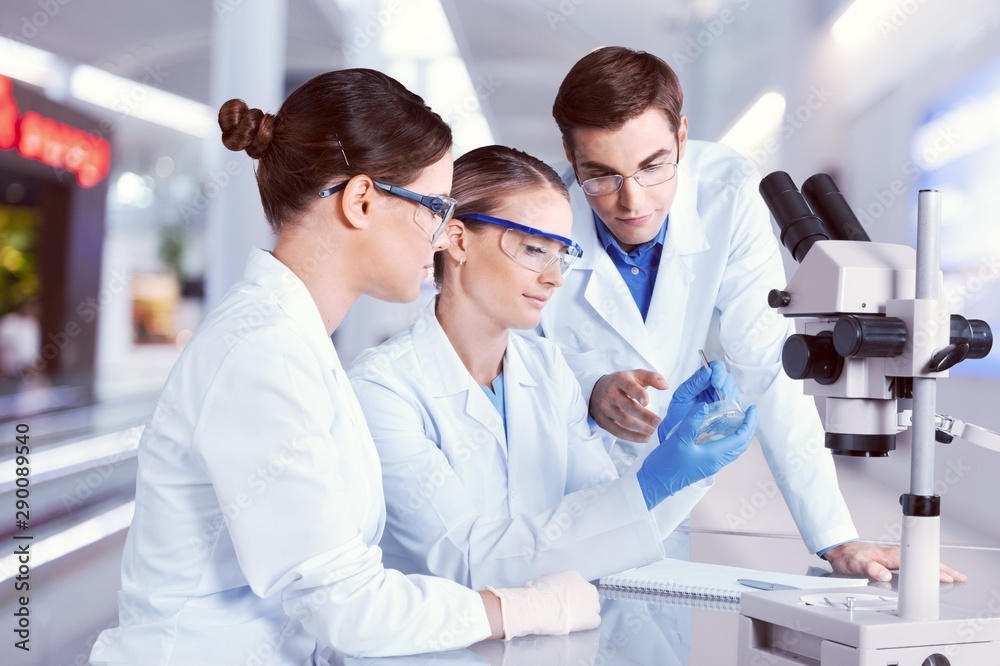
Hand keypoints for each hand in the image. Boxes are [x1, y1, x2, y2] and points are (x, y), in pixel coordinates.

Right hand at [487, 570, 600, 638]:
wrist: (538, 607)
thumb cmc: (536, 593)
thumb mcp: (546, 580)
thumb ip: (555, 584)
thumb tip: (552, 589)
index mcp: (575, 576)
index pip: (580, 586)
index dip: (574, 595)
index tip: (566, 601)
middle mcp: (586, 587)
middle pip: (590, 596)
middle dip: (583, 603)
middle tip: (571, 611)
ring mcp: (591, 603)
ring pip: (594, 608)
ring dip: (586, 613)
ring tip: (573, 620)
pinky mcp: (592, 618)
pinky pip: (594, 621)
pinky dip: (587, 625)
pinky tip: (576, 626)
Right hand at [589, 369, 668, 441]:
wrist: (596, 390)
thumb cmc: (622, 383)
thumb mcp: (636, 375)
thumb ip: (652, 378)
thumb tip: (665, 386)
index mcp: (620, 380)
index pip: (629, 387)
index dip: (638, 394)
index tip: (647, 402)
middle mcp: (610, 394)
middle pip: (628, 406)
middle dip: (645, 416)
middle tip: (659, 423)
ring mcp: (605, 408)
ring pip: (624, 421)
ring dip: (641, 429)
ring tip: (655, 432)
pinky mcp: (602, 421)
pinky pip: (618, 432)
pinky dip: (633, 437)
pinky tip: (645, 438)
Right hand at [637, 403, 758, 508]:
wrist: (654, 484)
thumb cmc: (665, 465)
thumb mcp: (678, 439)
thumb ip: (692, 422)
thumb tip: (705, 406)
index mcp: (714, 455)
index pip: (740, 438)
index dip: (749, 423)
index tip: (752, 409)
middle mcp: (716, 461)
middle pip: (741, 444)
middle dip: (748, 428)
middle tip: (748, 413)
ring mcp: (710, 464)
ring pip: (733, 448)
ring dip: (739, 434)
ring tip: (736, 419)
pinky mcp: (703, 464)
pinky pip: (723, 451)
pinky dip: (727, 439)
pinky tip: (718, 431)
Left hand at [658, 360, 738, 440]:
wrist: (678, 432)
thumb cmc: (678, 413)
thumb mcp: (682, 395)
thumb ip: (694, 383)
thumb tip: (708, 371)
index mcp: (702, 380)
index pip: (716, 367)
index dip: (719, 372)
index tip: (716, 383)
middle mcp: (713, 387)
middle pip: (727, 378)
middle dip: (725, 385)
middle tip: (720, 395)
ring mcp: (720, 398)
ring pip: (733, 390)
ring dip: (729, 395)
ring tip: (720, 403)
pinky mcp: (726, 410)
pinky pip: (735, 404)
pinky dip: (733, 405)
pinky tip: (725, 410)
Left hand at [823, 541, 966, 582]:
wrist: (838, 549)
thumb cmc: (848, 557)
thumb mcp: (856, 564)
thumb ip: (870, 569)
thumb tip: (884, 575)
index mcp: (890, 555)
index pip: (918, 563)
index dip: (933, 571)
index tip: (947, 577)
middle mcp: (895, 553)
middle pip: (924, 560)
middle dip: (943, 568)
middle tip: (959, 576)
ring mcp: (894, 554)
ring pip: (921, 560)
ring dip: (937, 566)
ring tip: (952, 574)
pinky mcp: (891, 557)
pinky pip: (914, 560)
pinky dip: (926, 565)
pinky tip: (930, 570)